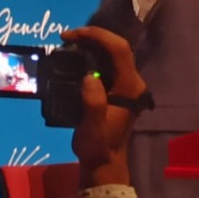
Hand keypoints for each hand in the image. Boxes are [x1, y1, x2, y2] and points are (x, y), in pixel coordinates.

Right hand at [62, 25, 145, 183]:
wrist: (104, 162)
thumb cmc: (98, 146)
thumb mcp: (92, 128)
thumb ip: (93, 103)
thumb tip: (88, 77)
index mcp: (130, 87)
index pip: (119, 50)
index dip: (98, 36)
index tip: (73, 35)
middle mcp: (132, 82)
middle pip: (116, 48)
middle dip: (92, 36)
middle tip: (66, 37)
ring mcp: (126, 85)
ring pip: (112, 54)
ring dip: (91, 44)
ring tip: (68, 43)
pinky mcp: (117, 89)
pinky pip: (106, 63)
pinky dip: (91, 54)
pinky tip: (75, 56)